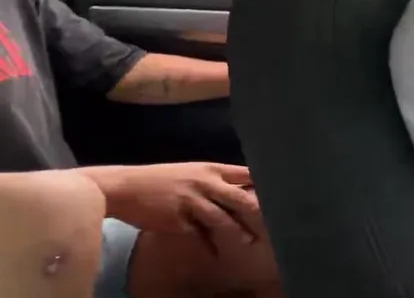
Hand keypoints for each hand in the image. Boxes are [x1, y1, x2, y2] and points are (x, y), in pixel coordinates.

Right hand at [84, 162, 260, 244]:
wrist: (124, 187)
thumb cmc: (159, 179)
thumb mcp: (190, 171)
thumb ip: (213, 179)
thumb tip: (236, 189)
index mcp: (209, 169)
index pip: (245, 173)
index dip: (263, 183)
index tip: (281, 192)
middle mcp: (205, 183)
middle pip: (240, 198)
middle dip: (258, 212)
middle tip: (274, 222)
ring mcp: (192, 201)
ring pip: (222, 219)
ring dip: (238, 232)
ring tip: (250, 241)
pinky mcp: (178, 220)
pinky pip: (200, 235)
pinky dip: (210, 245)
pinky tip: (216, 253)